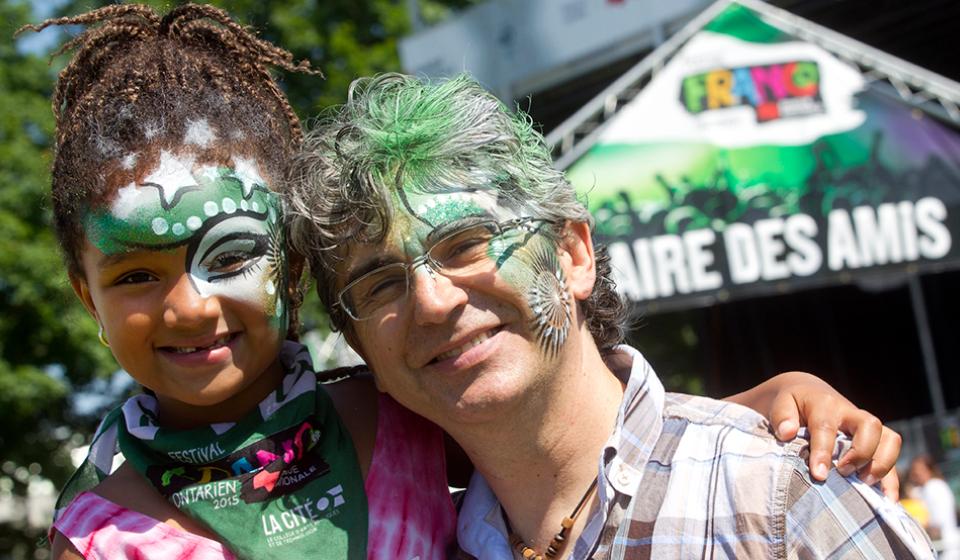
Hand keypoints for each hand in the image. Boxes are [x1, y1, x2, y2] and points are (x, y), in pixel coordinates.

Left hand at [727, 371, 901, 499]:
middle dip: (861, 453)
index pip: (827, 427)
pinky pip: (892, 455)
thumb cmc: (793, 403)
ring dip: (882, 464)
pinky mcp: (876, 439)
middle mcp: (851, 413)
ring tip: (864, 485)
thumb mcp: (781, 404)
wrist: (808, 393)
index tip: (818, 474)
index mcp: (825, 404)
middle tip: (843, 472)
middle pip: (870, 426)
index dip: (824, 452)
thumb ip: (782, 416)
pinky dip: (891, 477)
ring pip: (890, 438)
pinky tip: (886, 499)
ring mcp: (866, 427)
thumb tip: (787, 432)